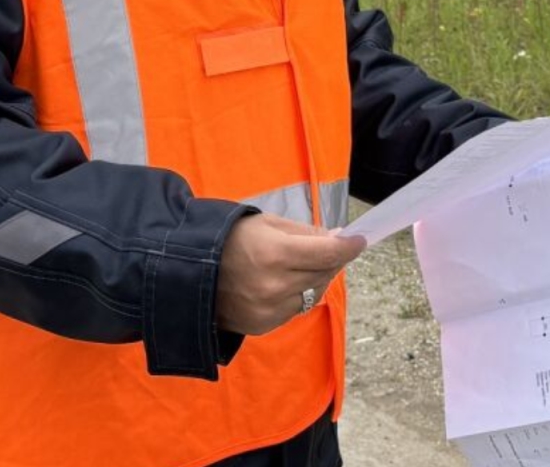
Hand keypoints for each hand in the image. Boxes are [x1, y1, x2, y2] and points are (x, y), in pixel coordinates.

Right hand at [216, 214, 365, 335]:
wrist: (190, 270)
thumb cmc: (230, 239)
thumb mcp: (268, 224)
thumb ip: (305, 233)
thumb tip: (337, 238)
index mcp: (277, 254)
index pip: (328, 253)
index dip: (349, 246)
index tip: (360, 240)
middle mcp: (276, 286)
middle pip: (324, 274)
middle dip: (333, 260)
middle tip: (332, 248)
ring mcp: (270, 310)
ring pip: (314, 295)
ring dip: (317, 279)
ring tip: (305, 265)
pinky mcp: (263, 325)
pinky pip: (295, 310)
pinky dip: (298, 295)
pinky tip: (286, 282)